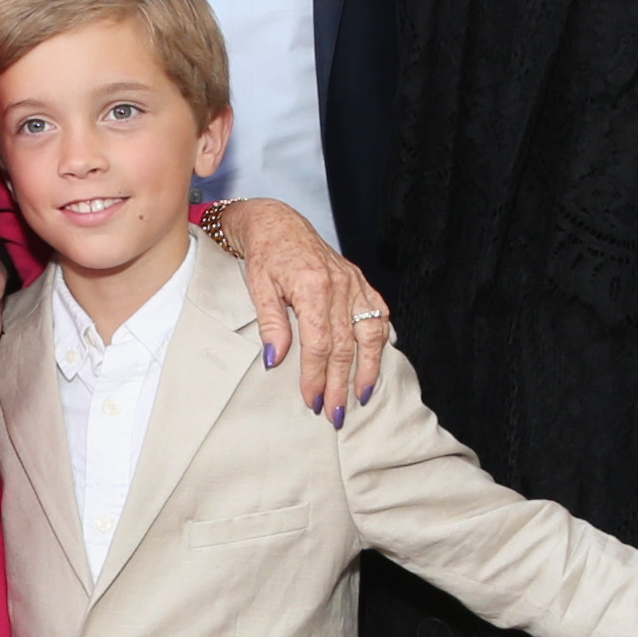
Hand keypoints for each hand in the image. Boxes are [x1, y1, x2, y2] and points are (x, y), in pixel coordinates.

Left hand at [207, 197, 383, 420]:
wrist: (278, 223)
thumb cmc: (265, 254)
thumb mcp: (258, 287)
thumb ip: (271, 324)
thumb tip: (275, 360)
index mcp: (312, 287)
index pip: (319, 344)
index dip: (316, 376)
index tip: (312, 401)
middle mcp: (340, 285)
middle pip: (346, 346)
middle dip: (341, 384)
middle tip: (336, 413)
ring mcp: (354, 283)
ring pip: (370, 333)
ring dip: (368, 368)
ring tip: (362, 396)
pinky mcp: (360, 282)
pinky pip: (379, 313)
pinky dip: (380, 339)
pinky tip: (376, 360)